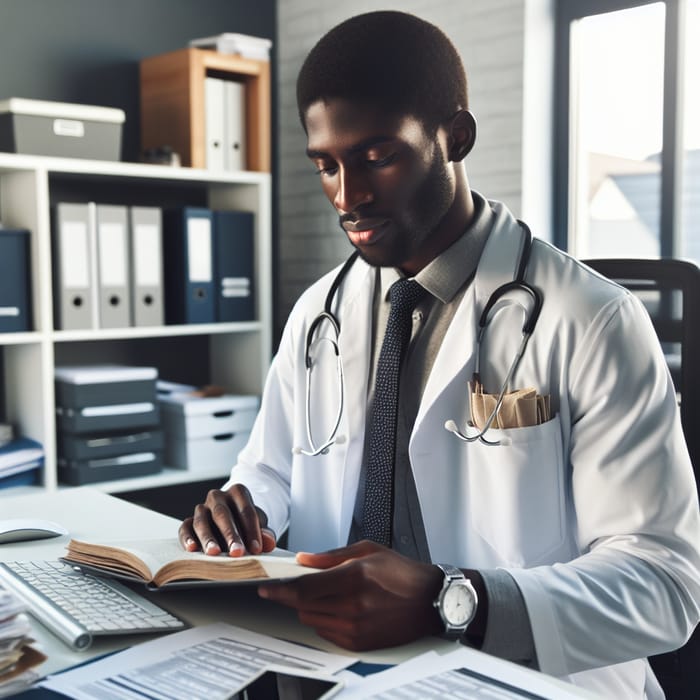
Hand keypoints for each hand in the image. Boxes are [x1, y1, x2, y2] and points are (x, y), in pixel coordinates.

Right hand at [178, 484, 276, 556]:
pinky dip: (187, 539)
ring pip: (202, 521)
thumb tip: (268, 542)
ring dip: (208, 538)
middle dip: (230, 534)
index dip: (252, 530)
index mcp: (238, 492)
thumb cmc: (247, 523)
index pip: (246, 510)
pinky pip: (185, 528)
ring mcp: (201, 508)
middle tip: (237, 552)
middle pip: (223, 514)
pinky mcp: (189, 521)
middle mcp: (217, 497)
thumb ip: (265, 533)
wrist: (234, 522)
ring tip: (214, 552)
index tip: (257, 548)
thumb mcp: (260, 525)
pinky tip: (192, 548)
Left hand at [258, 540, 444, 650]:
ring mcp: (356, 627)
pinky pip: (326, 633)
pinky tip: (338, 608)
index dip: (280, 590)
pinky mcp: (359, 642)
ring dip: (309, 608)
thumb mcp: (367, 550)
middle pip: (303, 606)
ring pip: (312, 620)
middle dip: (294, 596)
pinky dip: (324, 621)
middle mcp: (352, 605)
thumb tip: (304, 560)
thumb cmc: (402, 572)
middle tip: (293, 587)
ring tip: (326, 595)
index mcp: (353, 577)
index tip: (265, 589)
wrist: (430, 601)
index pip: (303, 588)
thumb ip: (330, 556)